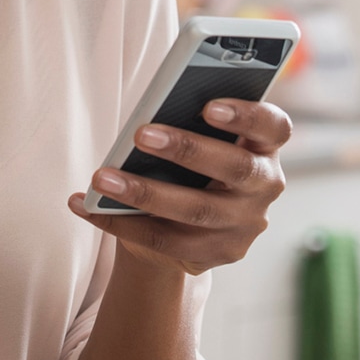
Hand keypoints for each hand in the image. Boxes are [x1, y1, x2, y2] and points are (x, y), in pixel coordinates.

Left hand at [68, 99, 291, 274]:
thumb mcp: (202, 137)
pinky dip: (121, 223)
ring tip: (102, 178)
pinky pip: (166, 241)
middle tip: (141, 134)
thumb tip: (150, 117)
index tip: (207, 105)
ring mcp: (245, 224)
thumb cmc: (194, 160)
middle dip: (187, 150)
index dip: (246, 115)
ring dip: (145, 193)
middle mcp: (265, 185)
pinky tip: (87, 207)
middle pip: (235, 167)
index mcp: (265, 145)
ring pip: (197, 211)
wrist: (193, 221)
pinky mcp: (219, 253)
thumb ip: (190, 123)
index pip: (273, 126)